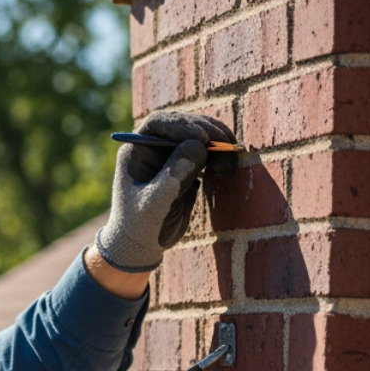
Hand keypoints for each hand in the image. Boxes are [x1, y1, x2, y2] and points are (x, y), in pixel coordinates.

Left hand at [95, 112, 234, 272]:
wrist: (141, 247)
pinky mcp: (186, 170)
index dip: (182, 124)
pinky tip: (228, 166)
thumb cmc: (140, 226)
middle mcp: (153, 149)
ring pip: (197, 138)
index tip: (203, 137)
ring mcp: (170, 158)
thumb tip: (198, 146)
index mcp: (137, 151)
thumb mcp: (155, 203)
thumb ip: (174, 175)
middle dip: (206, 131)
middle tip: (226, 143)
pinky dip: (219, 157)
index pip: (159, 123)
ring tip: (232, 155)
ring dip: (217, 143)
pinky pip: (205, 155)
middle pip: (182, 126)